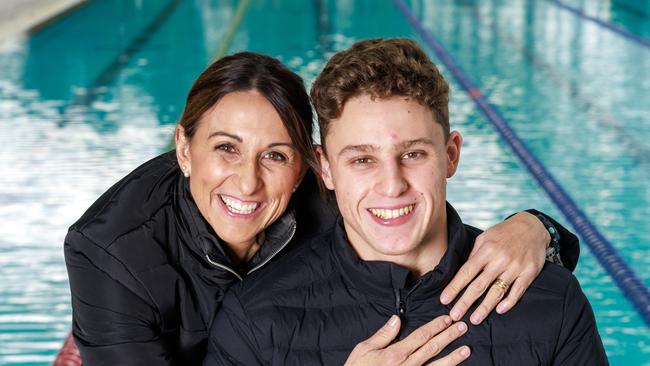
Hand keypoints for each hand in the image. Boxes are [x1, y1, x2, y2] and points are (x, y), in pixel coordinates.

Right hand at [344, 315, 470, 365]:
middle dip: (449, 337)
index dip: (435, 326)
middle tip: (463, 327)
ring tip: (467, 349)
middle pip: (433, 348)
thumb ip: (383, 335)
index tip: (447, 319)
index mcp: (396, 354)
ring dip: (453, 358)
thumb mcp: (364, 349)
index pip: (421, 336)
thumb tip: (397, 319)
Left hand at [440, 211, 548, 324]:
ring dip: (485, 307)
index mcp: (486, 251)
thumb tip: (462, 273)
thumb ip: (475, 255)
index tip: (444, 300)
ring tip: (474, 319)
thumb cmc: (504, 233)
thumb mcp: (485, 238)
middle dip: (465, 302)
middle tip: (455, 316)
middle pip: (479, 285)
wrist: (532, 227)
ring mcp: (515, 267)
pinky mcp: (529, 273)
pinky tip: (499, 310)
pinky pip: (518, 291)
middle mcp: (499, 260)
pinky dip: (509, 302)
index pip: (466, 272)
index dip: (454, 287)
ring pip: (497, 291)